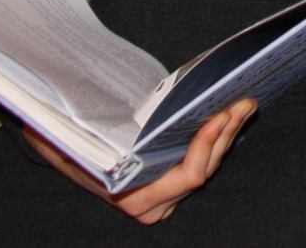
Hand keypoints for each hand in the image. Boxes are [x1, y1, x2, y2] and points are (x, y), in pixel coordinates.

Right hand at [24, 98, 255, 223]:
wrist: (61, 145)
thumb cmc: (61, 138)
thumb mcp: (60, 137)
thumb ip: (76, 135)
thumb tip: (82, 120)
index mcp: (133, 195)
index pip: (188, 177)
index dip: (208, 146)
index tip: (219, 115)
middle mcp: (154, 203)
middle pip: (205, 170)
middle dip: (226, 134)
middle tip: (242, 102)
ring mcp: (166, 195)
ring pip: (209, 166)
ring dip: (228, 134)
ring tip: (244, 104)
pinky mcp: (172, 180)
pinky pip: (203, 161)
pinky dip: (218, 137)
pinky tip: (231, 113)